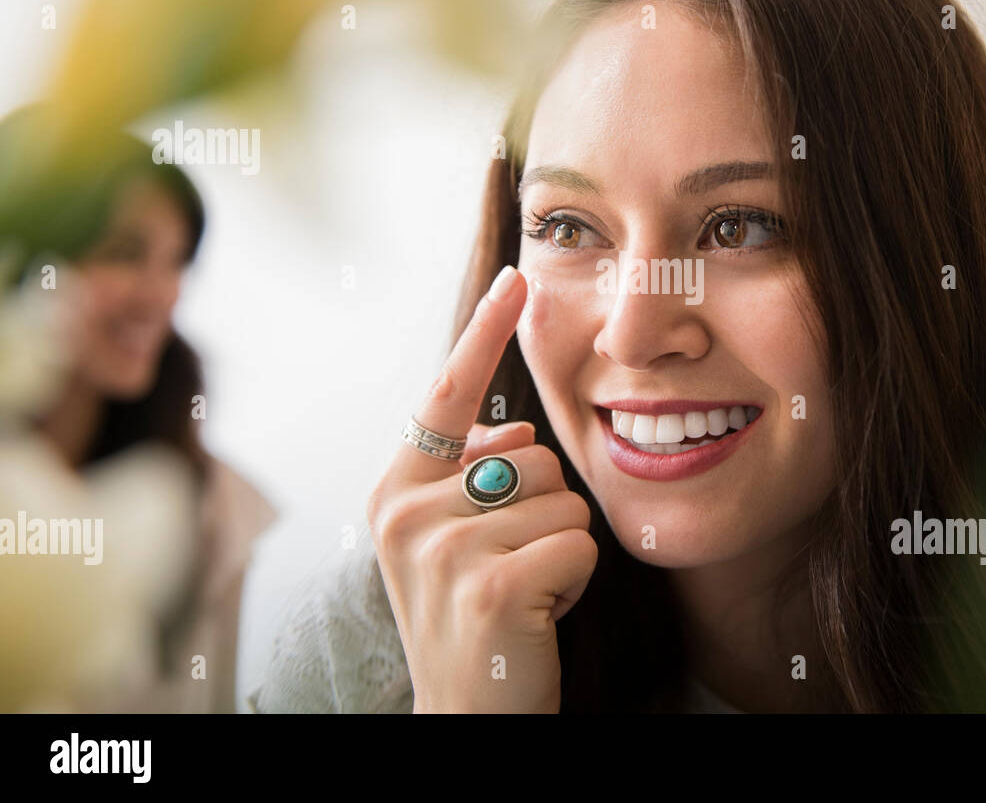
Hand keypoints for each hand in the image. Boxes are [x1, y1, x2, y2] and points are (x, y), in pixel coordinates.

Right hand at [366, 266, 596, 712]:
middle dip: (545, 511)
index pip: (447, 396)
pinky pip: (579, 542)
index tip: (515, 278)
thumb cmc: (473, 620)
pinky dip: (578, 581)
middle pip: (536, 455)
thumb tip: (513, 425)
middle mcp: (407, 511)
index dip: (484, 333)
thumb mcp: (451, 541)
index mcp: (396, 490)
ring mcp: (443, 548)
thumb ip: (470, 475)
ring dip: (563, 549)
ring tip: (522, 592)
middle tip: (510, 570)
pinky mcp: (489, 584)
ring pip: (564, 498)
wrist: (470, 716)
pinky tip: (540, 615)